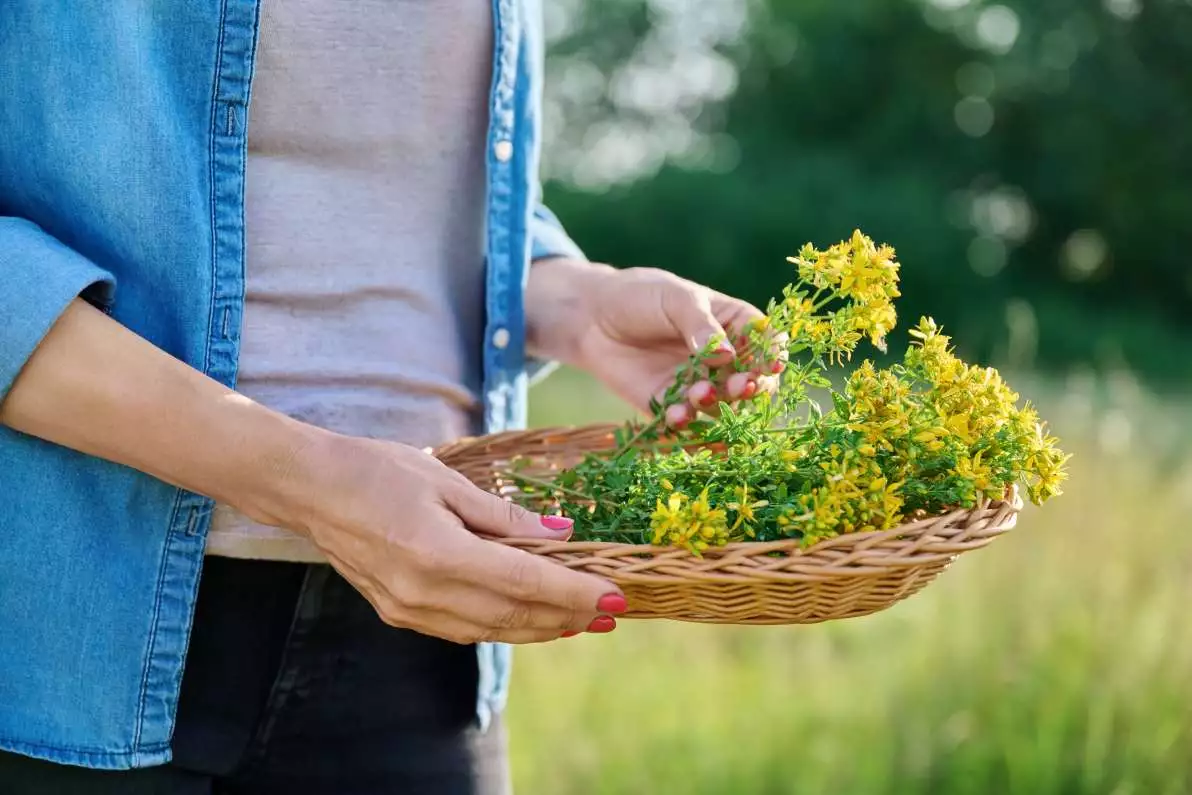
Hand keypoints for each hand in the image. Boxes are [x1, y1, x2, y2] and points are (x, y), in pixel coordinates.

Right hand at [269, 431, 625, 643]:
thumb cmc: (378, 471)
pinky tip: (528, 617)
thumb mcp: (449, 482)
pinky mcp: (398, 614)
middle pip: (514, 616)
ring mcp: (409, 610)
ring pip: (491, 631)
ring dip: (541, 628)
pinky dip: (503, 626)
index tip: (616, 596)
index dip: (577, 593)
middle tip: (611, 612)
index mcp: (441, 555)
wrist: (310, 489)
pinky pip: (463, 630)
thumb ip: (506, 517)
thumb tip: (563, 536)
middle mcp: (426, 593)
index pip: (527, 583)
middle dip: (569, 617)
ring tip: (580, 619)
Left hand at [526, 259, 781, 424]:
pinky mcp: (669, 404)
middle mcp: (722, 360)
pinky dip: (685, 421)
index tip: (771, 365)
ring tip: (700, 393)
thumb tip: (728, 354)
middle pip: (751, 381)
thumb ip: (700, 326)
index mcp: (734, 325)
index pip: (766, 343)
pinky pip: (685, 419)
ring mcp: (698, 383)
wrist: (592, 316)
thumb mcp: (675, 299)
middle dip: (751, 387)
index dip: (772, 356)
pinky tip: (677, 415)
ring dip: (716, 404)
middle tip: (741, 387)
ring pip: (721, 404)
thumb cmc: (642, 296)